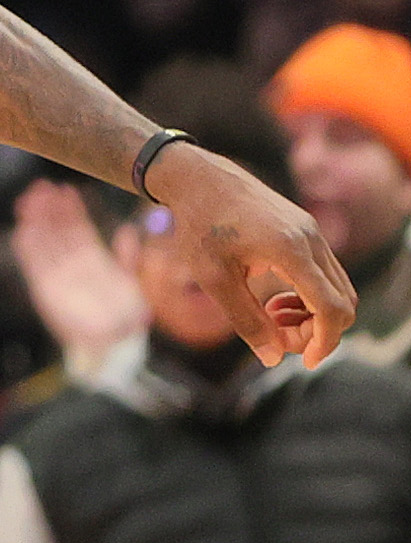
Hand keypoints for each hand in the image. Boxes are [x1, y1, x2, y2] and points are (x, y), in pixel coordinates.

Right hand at [11, 180, 147, 377]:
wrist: (110, 348)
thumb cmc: (124, 320)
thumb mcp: (134, 286)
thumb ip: (128, 260)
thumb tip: (128, 232)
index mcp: (93, 260)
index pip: (79, 229)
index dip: (72, 210)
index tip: (66, 190)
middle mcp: (73, 264)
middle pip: (57, 231)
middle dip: (49, 209)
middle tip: (41, 187)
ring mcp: (58, 276)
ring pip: (44, 242)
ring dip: (36, 221)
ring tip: (29, 200)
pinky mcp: (45, 290)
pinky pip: (34, 266)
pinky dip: (28, 249)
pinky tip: (23, 230)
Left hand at [149, 142, 356, 364]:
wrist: (200, 180)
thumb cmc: (200, 227)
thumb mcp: (213, 278)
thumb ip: (245, 319)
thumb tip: (274, 358)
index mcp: (291, 250)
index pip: (331, 308)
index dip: (325, 342)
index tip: (305, 361)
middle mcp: (311, 240)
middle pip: (342, 303)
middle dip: (316, 331)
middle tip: (274, 332)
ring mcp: (313, 233)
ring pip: (338, 290)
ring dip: (312, 315)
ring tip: (270, 313)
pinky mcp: (308, 232)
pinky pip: (326, 276)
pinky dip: (310, 297)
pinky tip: (276, 299)